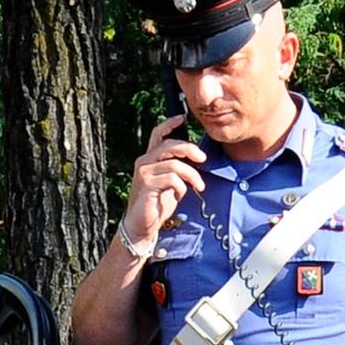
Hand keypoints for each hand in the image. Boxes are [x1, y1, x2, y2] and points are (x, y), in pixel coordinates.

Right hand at [117, 115, 206, 252]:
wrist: (142, 226)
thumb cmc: (157, 204)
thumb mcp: (170, 182)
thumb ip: (178, 168)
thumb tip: (197, 157)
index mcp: (150, 158)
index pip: (158, 134)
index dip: (169, 124)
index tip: (182, 118)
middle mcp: (144, 162)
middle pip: (169, 145)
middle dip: (189, 149)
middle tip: (203, 158)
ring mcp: (144, 173)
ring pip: (174, 163)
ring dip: (192, 174)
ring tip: (199, 186)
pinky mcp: (147, 185)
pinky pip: (172, 179)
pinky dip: (182, 187)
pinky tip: (181, 195)